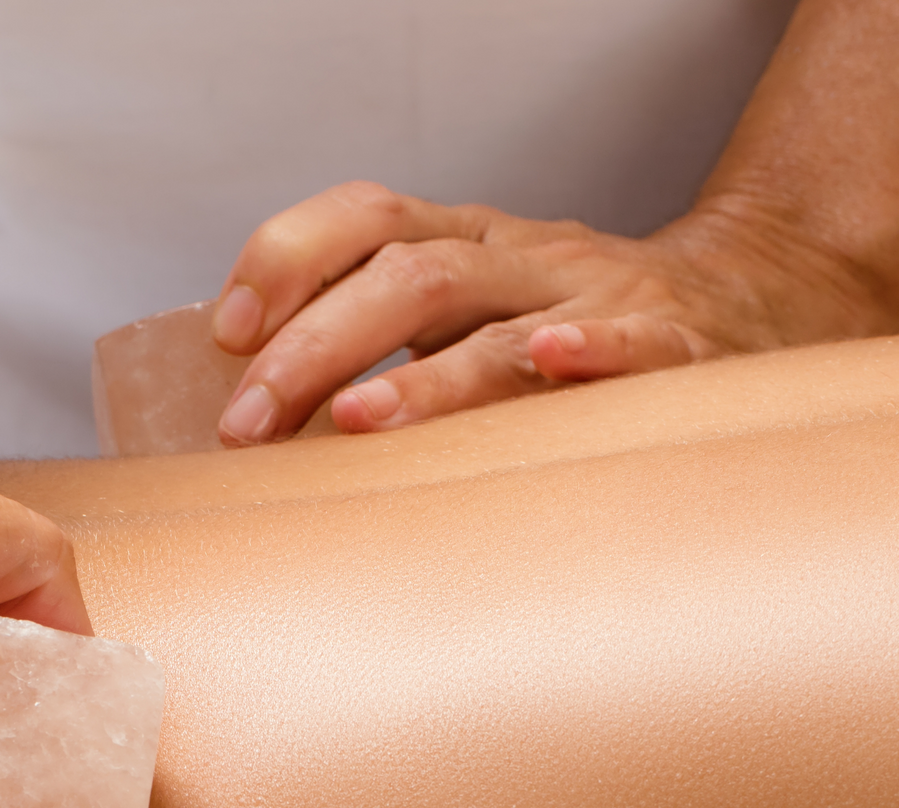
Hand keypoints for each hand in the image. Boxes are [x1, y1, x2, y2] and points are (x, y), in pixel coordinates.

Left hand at [211, 181, 896, 442]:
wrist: (747, 297)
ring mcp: (594, 295)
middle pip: (408, 274)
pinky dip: (592, 350)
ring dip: (419, 376)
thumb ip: (388, 344)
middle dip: (316, 346)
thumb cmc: (576, 322)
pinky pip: (633, 339)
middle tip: (249, 423)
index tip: (227, 331)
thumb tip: (265, 413)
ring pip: (496, 321)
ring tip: (353, 419)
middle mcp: (519, 257)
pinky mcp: (671, 340)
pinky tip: (554, 362)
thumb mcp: (477, 309)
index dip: (288, 258)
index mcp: (465, 243)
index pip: (364, 218)